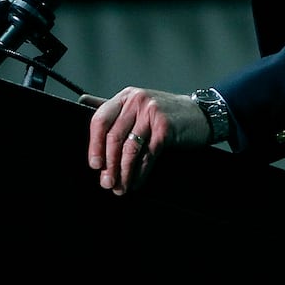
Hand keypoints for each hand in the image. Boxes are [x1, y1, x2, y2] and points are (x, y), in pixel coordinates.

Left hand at [84, 85, 209, 194]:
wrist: (202, 115)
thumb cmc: (167, 114)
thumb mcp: (138, 105)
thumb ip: (113, 106)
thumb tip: (82, 100)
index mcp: (126, 96)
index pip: (100, 120)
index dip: (94, 145)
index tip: (95, 165)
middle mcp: (138, 101)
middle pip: (114, 137)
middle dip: (109, 165)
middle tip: (107, 183)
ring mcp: (152, 113)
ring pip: (130, 148)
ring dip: (123, 173)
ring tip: (121, 188)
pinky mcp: (165, 128)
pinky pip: (147, 155)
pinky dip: (140, 172)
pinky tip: (137, 182)